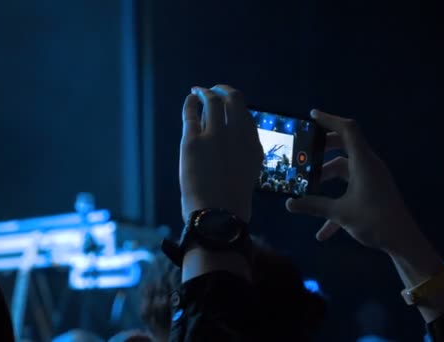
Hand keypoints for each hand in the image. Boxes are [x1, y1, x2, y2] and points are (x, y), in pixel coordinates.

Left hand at [179, 85, 262, 222]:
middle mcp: (237, 135)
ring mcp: (215, 136)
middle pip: (234, 99)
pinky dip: (190, 102)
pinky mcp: (193, 142)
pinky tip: (190, 99)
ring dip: (205, 92)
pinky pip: (191, 113)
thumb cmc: (231, 202)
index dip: (236, 108)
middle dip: (224, 90)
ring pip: (212, 101)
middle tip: (216, 90)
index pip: (247, 116)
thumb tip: (235, 143)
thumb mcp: (248, 174)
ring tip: (199, 91)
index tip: (229, 106)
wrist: (217, 216)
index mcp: (253, 145)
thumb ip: (244, 154)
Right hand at [285, 110, 417, 252]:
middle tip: (305, 150)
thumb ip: (313, 206)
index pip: (347, 130)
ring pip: (346, 168)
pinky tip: (323, 233)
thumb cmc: (373, 220)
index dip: (329, 119)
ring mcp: (372, 178)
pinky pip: (351, 188)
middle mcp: (368, 165)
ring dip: (328, 175)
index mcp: (363, 162)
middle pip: (345, 145)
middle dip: (324, 147)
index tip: (312, 116)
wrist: (403, 241)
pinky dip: (337, 201)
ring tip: (308, 186)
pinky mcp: (373, 191)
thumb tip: (289, 204)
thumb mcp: (340, 213)